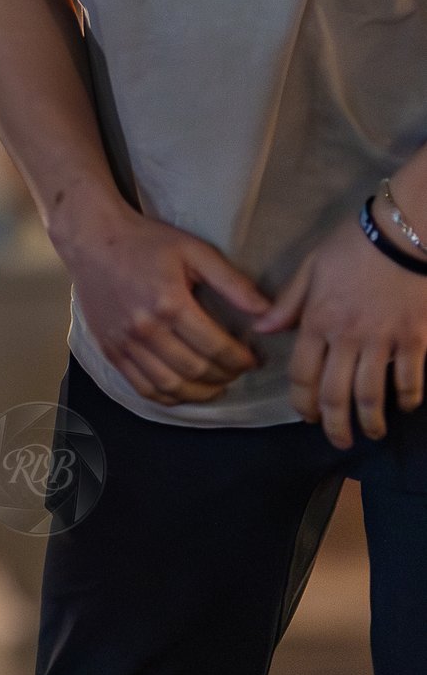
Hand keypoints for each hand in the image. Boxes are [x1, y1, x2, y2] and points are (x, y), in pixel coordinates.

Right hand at [59, 204, 268, 404]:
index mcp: (170, 303)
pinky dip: (167, 397)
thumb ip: (233, 282)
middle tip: (237, 370)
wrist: (91, 240)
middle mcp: (145, 328)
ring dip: (201, 393)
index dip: (241, 359)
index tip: (253, 358)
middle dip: (226, 376)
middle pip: (196, 370)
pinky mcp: (109, 350)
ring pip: (170, 386)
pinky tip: (184, 390)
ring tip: (217, 385)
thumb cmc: (146, 242)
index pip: (216, 347)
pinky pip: (141, 387)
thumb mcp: (194, 251)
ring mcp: (124, 342)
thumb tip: (267, 313)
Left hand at [255, 208, 426, 448]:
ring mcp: (384, 341)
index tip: (306, 417)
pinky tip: (404, 406)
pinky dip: (408, 398)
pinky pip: (411, 379)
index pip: (303, 374)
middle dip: (335, 425)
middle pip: (336, 393)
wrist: (402, 232)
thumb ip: (288, 303)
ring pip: (373, 394)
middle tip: (339, 441)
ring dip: (371, 420)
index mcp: (317, 321)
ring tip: (370, 433)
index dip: (302, 402)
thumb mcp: (310, 267)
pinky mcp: (415, 339)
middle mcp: (347, 337)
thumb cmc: (351, 245)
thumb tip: (262, 330)